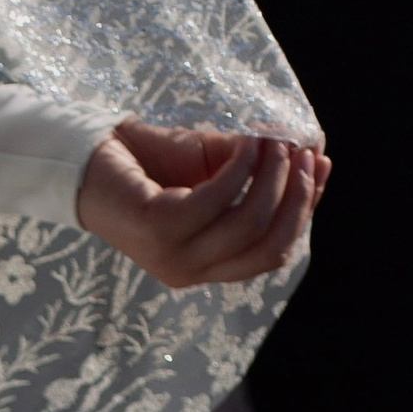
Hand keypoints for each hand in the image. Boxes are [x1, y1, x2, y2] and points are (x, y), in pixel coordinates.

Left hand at [76, 120, 327, 288]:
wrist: (92, 156)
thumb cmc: (153, 162)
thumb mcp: (217, 165)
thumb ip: (259, 169)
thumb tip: (314, 154)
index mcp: (208, 264)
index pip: (271, 253)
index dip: (303, 212)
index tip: (319, 166)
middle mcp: (191, 271)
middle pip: (269, 247)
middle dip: (296, 199)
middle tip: (302, 154)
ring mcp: (173, 257)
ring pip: (248, 224)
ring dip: (272, 177)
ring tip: (274, 140)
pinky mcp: (158, 230)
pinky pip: (217, 200)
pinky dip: (241, 167)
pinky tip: (247, 142)